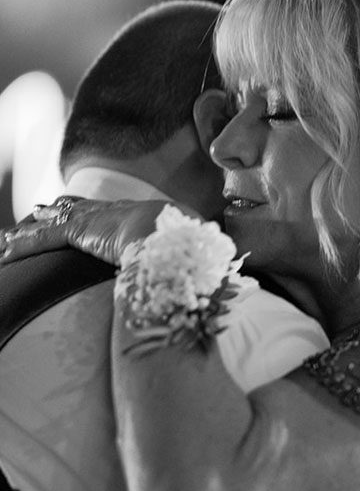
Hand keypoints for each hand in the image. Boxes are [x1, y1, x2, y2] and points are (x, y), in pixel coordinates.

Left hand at [0, 196, 189, 266]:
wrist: (181, 242)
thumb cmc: (192, 252)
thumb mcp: (190, 258)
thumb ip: (186, 268)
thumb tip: (207, 281)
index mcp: (140, 215)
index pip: (107, 212)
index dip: (89, 211)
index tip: (77, 212)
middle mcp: (115, 212)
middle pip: (74, 209)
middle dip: (53, 213)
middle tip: (37, 212)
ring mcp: (97, 220)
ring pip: (52, 224)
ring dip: (29, 232)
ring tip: (8, 239)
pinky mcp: (81, 231)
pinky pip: (44, 238)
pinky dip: (22, 245)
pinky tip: (5, 251)